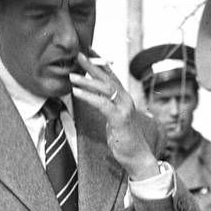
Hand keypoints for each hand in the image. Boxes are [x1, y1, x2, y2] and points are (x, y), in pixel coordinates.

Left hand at [70, 53, 159, 180]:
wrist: (139, 158)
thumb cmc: (126, 141)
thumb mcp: (115, 120)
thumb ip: (108, 108)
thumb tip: (97, 101)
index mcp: (125, 99)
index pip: (112, 76)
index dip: (100, 63)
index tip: (89, 52)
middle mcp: (126, 100)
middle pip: (107, 78)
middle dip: (92, 66)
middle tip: (78, 55)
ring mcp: (124, 109)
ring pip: (104, 89)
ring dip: (86, 81)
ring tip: (71, 75)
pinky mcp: (120, 119)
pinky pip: (102, 104)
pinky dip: (88, 96)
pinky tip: (76, 92)